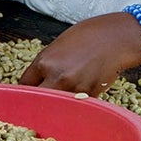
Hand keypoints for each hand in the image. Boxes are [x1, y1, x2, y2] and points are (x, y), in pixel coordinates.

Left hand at [19, 13, 140, 95]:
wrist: (115, 38)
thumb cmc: (87, 36)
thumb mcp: (57, 46)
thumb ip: (45, 65)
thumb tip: (35, 80)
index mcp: (45, 62)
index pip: (25, 85)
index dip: (25, 89)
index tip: (27, 92)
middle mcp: (57, 78)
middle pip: (38, 99)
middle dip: (38, 100)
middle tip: (39, 101)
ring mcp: (75, 88)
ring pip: (57, 104)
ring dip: (57, 103)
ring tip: (60, 98)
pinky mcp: (90, 95)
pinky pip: (76, 103)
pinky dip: (75, 101)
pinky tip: (79, 92)